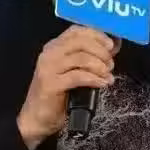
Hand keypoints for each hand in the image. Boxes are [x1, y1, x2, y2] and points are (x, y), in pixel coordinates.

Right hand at [17, 26, 116, 149]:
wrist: (37, 118)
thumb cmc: (58, 95)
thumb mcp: (74, 71)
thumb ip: (89, 57)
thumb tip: (113, 46)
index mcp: (54, 47)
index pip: (77, 31)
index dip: (97, 35)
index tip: (112, 45)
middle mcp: (49, 53)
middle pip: (81, 42)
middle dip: (101, 52)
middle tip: (110, 64)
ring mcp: (48, 68)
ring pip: (81, 58)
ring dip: (100, 66)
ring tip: (107, 75)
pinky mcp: (51, 84)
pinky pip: (78, 76)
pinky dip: (94, 79)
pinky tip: (102, 83)